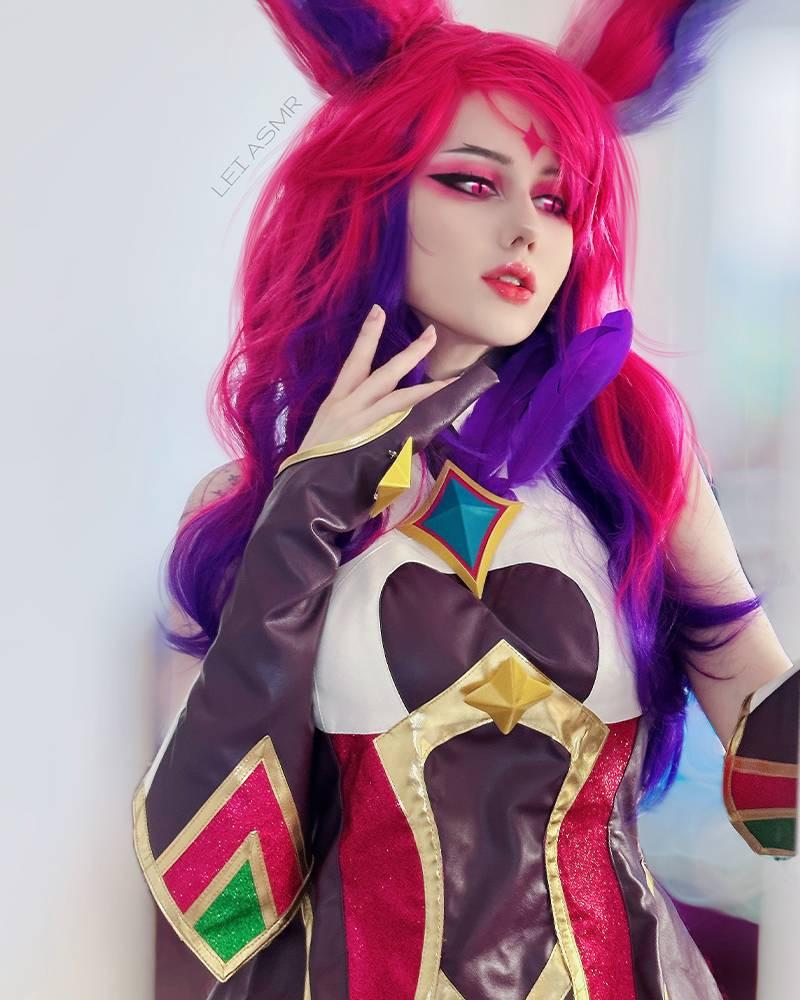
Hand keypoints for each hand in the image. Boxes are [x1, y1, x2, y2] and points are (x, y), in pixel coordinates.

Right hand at [297, 305, 457, 452]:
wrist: (301, 487)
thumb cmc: (312, 463)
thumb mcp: (324, 432)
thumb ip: (348, 419)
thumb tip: (371, 415)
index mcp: (335, 401)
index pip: (354, 362)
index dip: (368, 335)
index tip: (379, 311)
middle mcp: (348, 407)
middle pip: (384, 373)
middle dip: (410, 353)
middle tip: (431, 333)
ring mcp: (360, 424)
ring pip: (399, 398)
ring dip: (426, 388)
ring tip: (449, 380)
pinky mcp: (370, 444)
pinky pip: (400, 428)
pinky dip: (416, 422)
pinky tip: (436, 416)